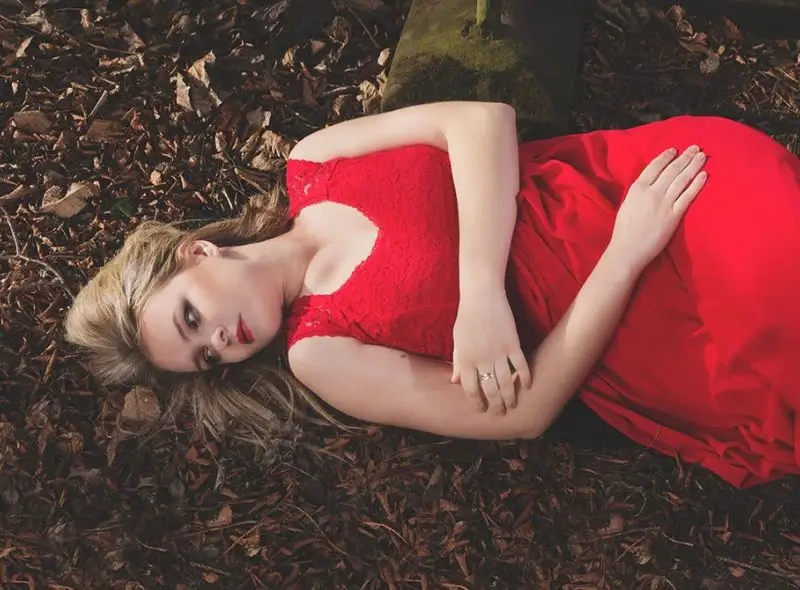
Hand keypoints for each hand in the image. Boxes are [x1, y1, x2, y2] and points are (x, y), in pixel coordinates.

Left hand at [451, 284, 532, 413]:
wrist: (482, 295)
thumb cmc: (466, 317)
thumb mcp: (457, 340)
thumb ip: (457, 361)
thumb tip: (454, 381)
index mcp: (465, 359)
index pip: (471, 390)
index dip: (477, 402)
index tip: (482, 408)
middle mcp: (481, 360)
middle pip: (490, 390)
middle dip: (495, 405)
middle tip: (500, 413)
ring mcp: (498, 353)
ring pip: (507, 383)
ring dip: (510, 397)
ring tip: (513, 406)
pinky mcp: (513, 344)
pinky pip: (521, 366)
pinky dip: (526, 378)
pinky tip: (528, 386)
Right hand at [609, 145, 706, 270]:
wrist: (628, 249)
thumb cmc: (624, 229)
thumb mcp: (627, 204)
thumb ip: (639, 192)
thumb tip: (651, 183)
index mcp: (637, 188)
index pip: (654, 167)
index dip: (666, 156)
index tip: (675, 150)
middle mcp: (652, 192)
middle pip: (671, 170)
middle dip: (684, 157)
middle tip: (694, 147)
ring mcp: (664, 203)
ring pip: (682, 180)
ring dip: (693, 166)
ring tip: (701, 156)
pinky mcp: (674, 215)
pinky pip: (688, 196)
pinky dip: (697, 184)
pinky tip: (704, 175)